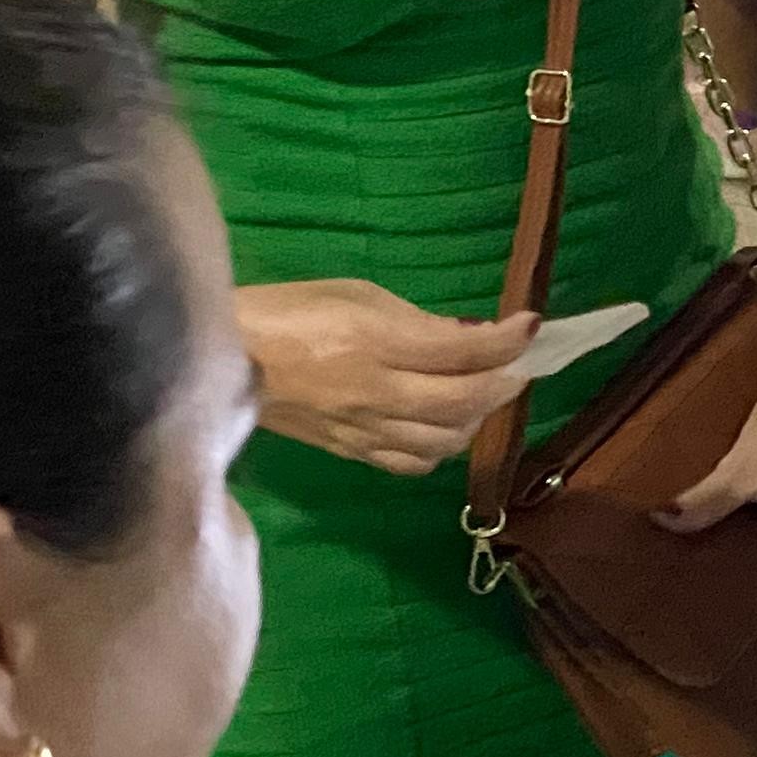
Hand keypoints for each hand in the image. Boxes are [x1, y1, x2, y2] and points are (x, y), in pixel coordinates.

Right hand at [237, 279, 535, 474]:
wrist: (225, 358)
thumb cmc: (290, 310)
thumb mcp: (358, 294)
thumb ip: (418, 322)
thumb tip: (472, 336)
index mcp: (372, 342)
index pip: (460, 351)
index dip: (506, 340)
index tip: (531, 325)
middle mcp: (373, 393)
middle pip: (462, 403)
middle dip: (503, 383)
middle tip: (517, 364)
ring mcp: (362, 430)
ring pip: (445, 440)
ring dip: (477, 417)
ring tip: (483, 392)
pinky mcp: (350, 452)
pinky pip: (413, 462)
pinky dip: (442, 446)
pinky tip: (444, 424)